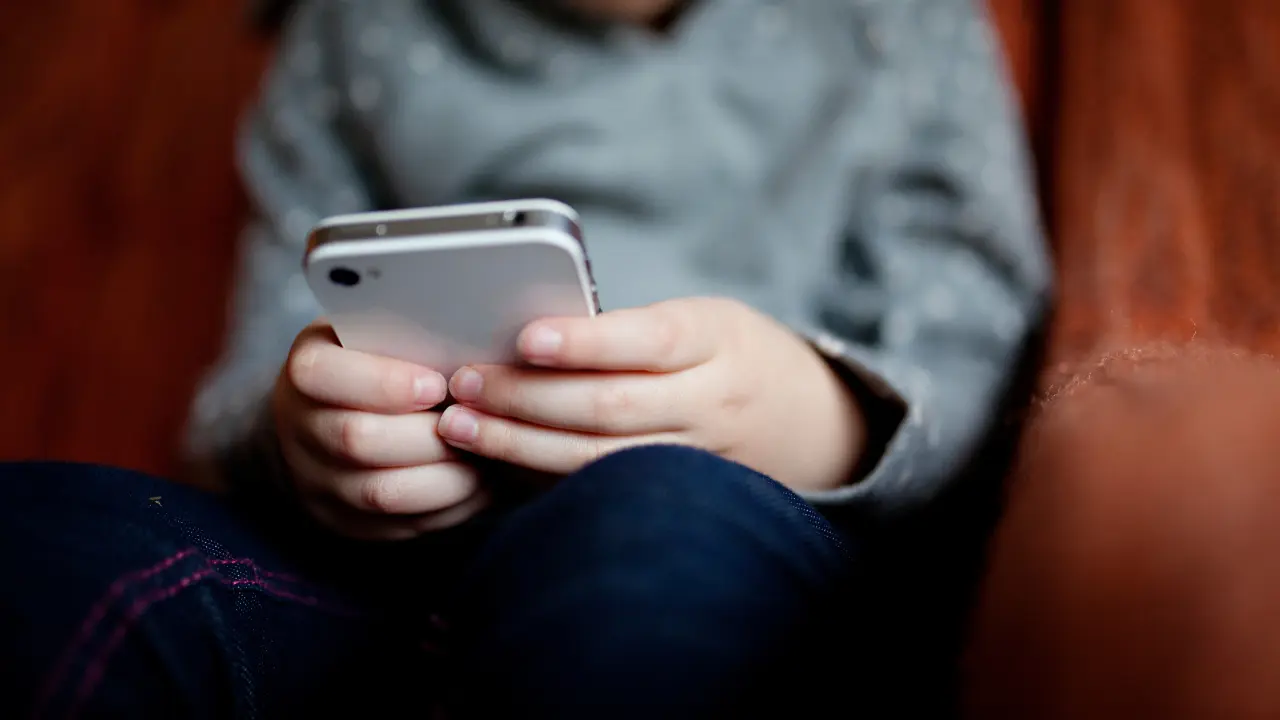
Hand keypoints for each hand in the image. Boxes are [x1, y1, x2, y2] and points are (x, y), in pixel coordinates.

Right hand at [272, 321, 489, 540]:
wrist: (343, 413)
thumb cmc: (384, 357)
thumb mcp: (385, 327)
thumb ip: (411, 325)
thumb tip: (470, 322)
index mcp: (307, 368)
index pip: (324, 376)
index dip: (384, 382)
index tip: (437, 384)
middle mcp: (300, 428)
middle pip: (359, 441)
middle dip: (428, 435)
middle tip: (477, 423)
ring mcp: (317, 482)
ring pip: (383, 493)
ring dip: (447, 476)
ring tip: (487, 454)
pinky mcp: (347, 521)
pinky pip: (400, 525)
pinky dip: (449, 506)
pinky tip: (481, 483)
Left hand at [437, 298, 865, 492]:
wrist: (808, 422)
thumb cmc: (728, 353)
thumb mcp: (701, 322)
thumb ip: (631, 331)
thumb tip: (523, 338)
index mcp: (716, 340)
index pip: (648, 340)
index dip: (585, 342)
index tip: (525, 337)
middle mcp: (710, 402)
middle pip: (611, 407)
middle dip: (527, 397)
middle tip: (464, 383)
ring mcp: (696, 456)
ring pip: (599, 458)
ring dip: (521, 445)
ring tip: (462, 426)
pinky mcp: (676, 493)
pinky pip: (601, 486)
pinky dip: (543, 477)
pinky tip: (497, 463)